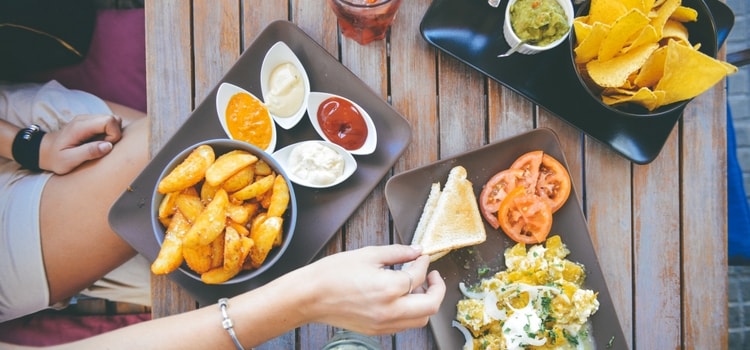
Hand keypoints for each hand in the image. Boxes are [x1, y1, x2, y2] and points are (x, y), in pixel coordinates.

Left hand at [38, 114, 122, 173]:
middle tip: (101, 147)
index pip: (109, 121)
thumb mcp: (69, 160)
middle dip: (114, 135)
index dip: (113, 135)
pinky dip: (108, 134)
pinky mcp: (90, 122)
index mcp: (80, 126)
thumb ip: (88, 152)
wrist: (44, 151)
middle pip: (114, 119)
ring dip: (112, 134)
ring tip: (98, 145)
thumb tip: (108, 146)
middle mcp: (85, 119)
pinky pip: (108, 124)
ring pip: (113, 121)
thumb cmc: (56, 158)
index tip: (104, 147)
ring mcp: (88, 119)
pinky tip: (97, 142)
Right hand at [301, 244, 445, 334]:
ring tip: (418, 287)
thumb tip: (416, 251)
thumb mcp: (368, 255)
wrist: (310, 296)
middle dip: (437, 288)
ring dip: (425, 303)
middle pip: (431, 305)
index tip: (422, 256)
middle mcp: (390, 310)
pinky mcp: (377, 331)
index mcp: (389, 288)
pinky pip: (404, 325)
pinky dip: (411, 312)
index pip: (418, 276)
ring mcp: (384, 324)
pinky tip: (402, 298)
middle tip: (433, 276)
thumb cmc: (333, 274)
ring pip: (420, 320)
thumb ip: (397, 253)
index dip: (423, 263)